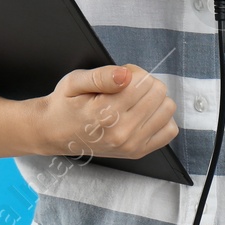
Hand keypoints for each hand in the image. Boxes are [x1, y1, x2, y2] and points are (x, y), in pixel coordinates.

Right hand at [33, 63, 177, 160]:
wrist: (55, 133)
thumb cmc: (66, 104)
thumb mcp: (74, 81)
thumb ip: (101, 75)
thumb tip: (126, 74)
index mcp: (105, 112)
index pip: (143, 81)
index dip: (132, 72)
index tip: (118, 77)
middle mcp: (121, 132)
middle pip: (158, 92)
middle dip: (144, 83)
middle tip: (125, 88)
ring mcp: (131, 144)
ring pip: (167, 109)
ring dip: (154, 99)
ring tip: (133, 101)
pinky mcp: (138, 152)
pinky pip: (169, 130)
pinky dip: (160, 118)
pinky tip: (143, 114)